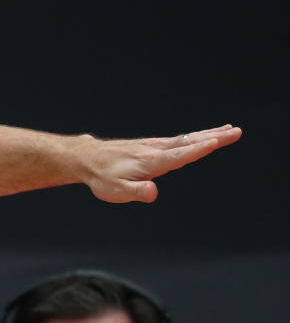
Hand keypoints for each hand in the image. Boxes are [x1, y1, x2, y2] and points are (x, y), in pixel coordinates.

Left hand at [82, 124, 240, 202]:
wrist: (87, 159)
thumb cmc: (102, 178)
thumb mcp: (116, 191)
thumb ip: (137, 192)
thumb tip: (153, 193)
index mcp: (151, 162)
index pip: (179, 155)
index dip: (198, 149)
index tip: (216, 141)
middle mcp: (155, 150)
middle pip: (189, 142)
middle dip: (214, 137)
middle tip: (237, 131)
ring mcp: (154, 145)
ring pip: (186, 138)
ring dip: (209, 134)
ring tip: (230, 130)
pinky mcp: (152, 145)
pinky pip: (179, 139)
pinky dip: (195, 136)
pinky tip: (204, 136)